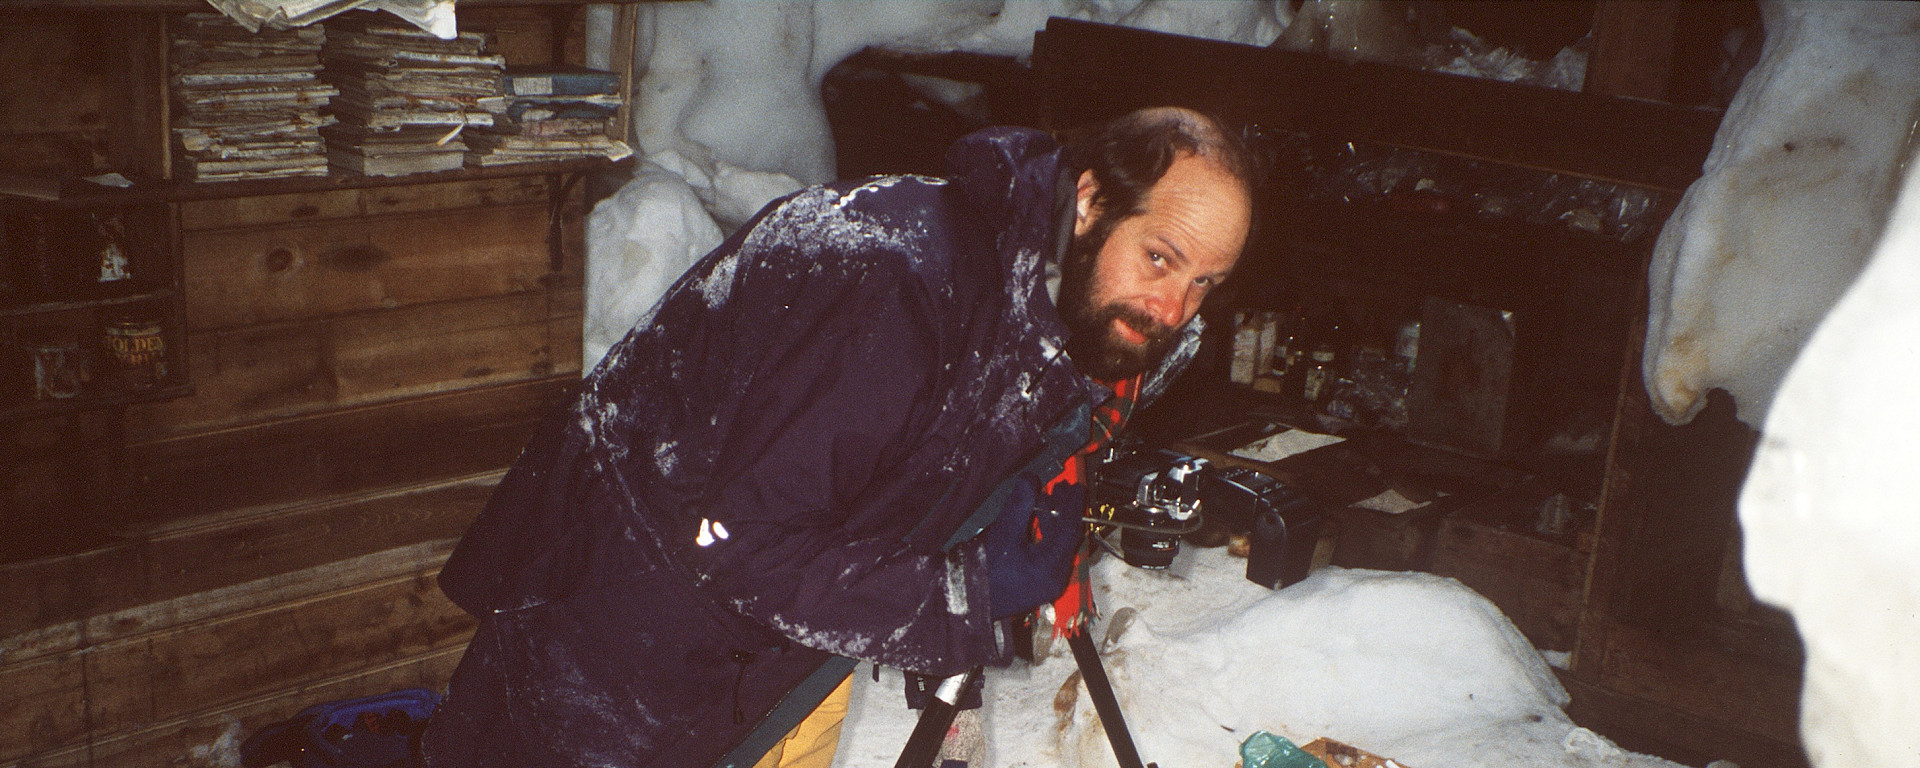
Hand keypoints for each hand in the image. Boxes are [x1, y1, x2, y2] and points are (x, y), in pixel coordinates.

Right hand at [982, 477, 1084, 619]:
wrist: (963, 601)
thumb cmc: (983, 571)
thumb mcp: (1003, 533)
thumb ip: (1020, 505)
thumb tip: (1029, 479)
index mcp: (1051, 568)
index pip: (1070, 530)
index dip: (1073, 505)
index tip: (1076, 486)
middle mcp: (1054, 578)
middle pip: (1065, 538)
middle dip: (1063, 511)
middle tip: (1060, 488)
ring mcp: (1045, 584)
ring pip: (1056, 545)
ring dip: (1052, 521)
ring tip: (1044, 499)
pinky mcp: (1034, 586)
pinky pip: (1047, 554)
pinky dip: (1043, 535)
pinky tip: (1034, 520)